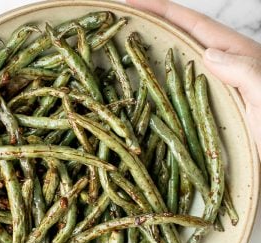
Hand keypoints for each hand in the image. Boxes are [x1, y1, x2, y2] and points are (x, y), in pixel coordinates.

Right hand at [127, 0, 260, 157]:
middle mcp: (218, 68)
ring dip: (150, 55)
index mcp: (234, 56)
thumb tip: (207, 54)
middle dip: (151, 27)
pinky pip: (175, 91)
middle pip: (180, 39)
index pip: (193, 26)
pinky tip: (143, 86)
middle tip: (122, 23)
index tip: (133, 2)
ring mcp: (208, 88)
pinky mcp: (203, 108)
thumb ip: (245, 71)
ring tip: (123, 50)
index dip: (162, 10)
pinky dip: (158, 85)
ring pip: (174, 65)